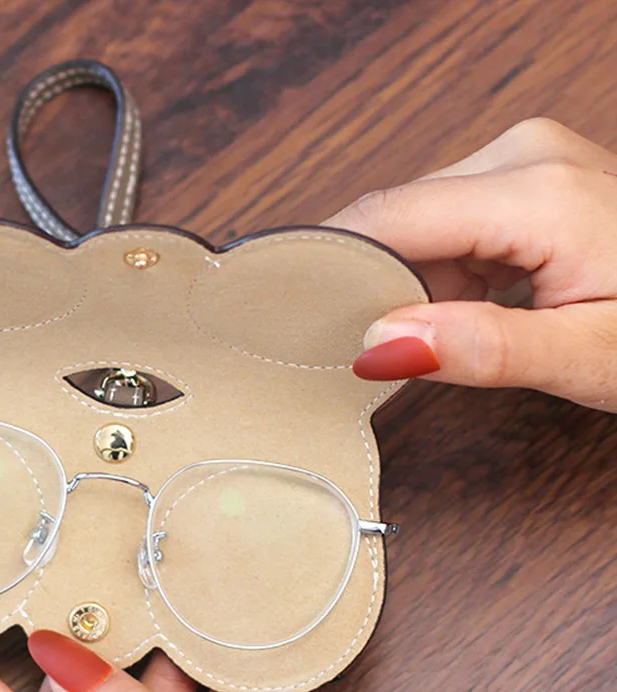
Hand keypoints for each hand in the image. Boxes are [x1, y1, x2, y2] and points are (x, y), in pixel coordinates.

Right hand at [325, 118, 616, 410]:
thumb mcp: (585, 358)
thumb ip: (484, 350)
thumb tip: (381, 343)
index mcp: (537, 192)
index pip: (387, 218)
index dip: (327, 266)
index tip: (284, 314)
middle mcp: (521, 154)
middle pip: (393, 217)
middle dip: (372, 284)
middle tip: (374, 350)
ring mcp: (522, 158)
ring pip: (413, 222)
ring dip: (407, 282)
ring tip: (440, 332)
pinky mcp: (521, 175)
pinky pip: (443, 221)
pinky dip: (436, 271)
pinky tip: (462, 307)